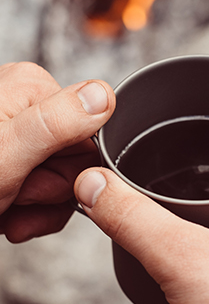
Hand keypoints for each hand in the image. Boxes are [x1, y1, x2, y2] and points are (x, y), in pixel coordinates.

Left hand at [0, 62, 114, 241]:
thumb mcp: (4, 154)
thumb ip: (56, 122)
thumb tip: (103, 95)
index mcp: (31, 88)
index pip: (93, 129)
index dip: (73, 166)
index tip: (39, 178)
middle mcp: (28, 107)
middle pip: (78, 158)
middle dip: (50, 189)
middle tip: (16, 194)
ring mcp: (21, 137)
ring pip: (63, 181)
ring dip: (37, 206)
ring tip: (5, 207)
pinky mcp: (15, 162)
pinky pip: (46, 193)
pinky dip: (29, 214)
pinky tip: (6, 215)